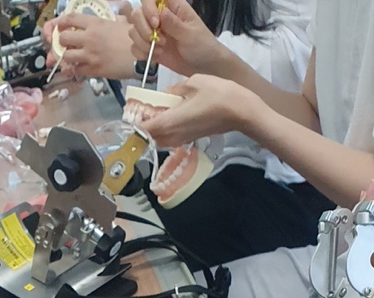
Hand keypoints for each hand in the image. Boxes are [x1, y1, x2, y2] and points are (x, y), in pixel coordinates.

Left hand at [54, 14, 136, 78]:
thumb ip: (107, 24)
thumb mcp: (119, 24)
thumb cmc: (134, 38)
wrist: (142, 55)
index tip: (59, 28)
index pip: (69, 19)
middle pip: (63, 38)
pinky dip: (74, 70)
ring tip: (72, 58)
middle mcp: (89, 38)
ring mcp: (90, 55)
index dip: (59, 23)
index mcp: (95, 23)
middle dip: (60, 42)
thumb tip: (106, 24)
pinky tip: (78, 69)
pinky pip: (75, 71)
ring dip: (66, 58)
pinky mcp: (93, 70)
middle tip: (64, 46)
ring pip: (66, 56)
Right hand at [131, 0, 224, 76]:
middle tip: (160, 40)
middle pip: (138, 14)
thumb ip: (174, 24)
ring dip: (143, 42)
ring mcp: (154, 33)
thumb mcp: (190, 34)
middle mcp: (160, 17)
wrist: (204, 67)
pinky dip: (141, 53)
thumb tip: (161, 12)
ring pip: (134, 31)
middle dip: (144, 29)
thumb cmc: (202, 46)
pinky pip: (135, 47)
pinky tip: (156, 56)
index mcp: (172, 7)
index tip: (156, 23)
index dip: (148, 8)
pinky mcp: (150, 48)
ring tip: (160, 49)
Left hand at [132, 74, 249, 146]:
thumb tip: (168, 93)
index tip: (132, 113)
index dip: (135, 123)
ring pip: (160, 139)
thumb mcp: (194, 82)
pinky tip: (170, 116)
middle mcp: (174, 135)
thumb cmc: (218, 94)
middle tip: (142, 112)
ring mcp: (182, 139)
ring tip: (155, 113)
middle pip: (150, 137)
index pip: (144, 129)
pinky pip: (171, 138)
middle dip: (143, 127)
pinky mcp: (191, 139)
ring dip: (155, 130)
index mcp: (170, 121)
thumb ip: (176, 88)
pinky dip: (166, 130)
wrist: (241, 111)